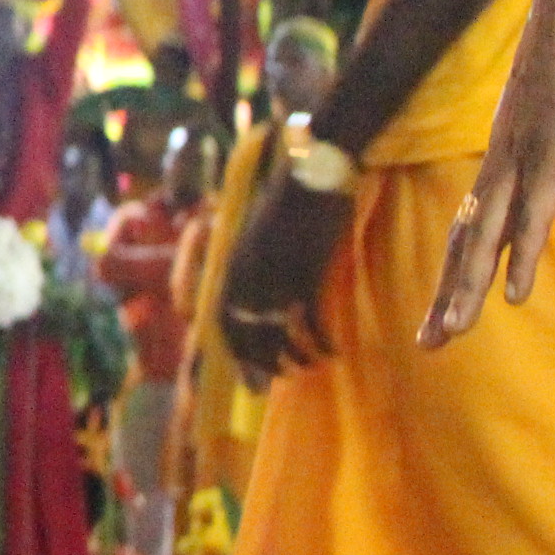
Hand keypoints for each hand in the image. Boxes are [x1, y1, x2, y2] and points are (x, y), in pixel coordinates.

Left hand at [218, 172, 350, 388]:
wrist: (314, 171)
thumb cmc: (292, 202)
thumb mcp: (260, 236)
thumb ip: (254, 265)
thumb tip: (260, 297)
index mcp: (234, 264)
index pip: (222, 319)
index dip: (232, 349)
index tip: (246, 371)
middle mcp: (248, 274)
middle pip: (245, 332)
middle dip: (257, 362)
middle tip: (274, 382)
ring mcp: (276, 274)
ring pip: (276, 331)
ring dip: (291, 356)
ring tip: (306, 368)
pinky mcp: (307, 272)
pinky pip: (309, 319)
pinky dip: (320, 340)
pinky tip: (332, 352)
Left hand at [427, 39, 554, 342]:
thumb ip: (554, 135)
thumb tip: (554, 150)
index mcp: (505, 152)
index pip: (472, 222)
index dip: (459, 268)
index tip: (446, 310)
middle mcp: (502, 160)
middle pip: (466, 239)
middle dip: (449, 295)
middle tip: (428, 344)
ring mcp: (524, 157)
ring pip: (485, 236)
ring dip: (467, 289)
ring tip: (449, 335)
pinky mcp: (554, 151)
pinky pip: (531, 213)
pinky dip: (517, 257)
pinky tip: (510, 297)